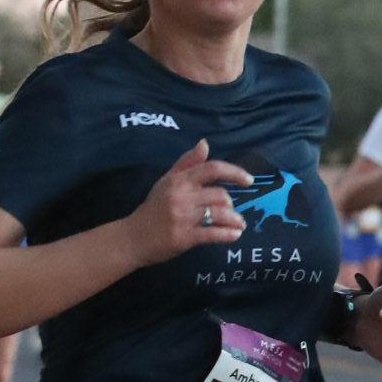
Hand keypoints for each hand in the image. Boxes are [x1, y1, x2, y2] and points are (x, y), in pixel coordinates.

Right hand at [128, 140, 251, 263]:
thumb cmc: (153, 208)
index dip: (234, 172)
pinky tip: (234, 235)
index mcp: (179, 180)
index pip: (211, 169)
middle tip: (230, 211)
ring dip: (235, 220)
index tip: (248, 180)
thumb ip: (187, 163)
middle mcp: (181, 196)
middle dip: (230, 204)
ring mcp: (183, 217)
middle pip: (220, 195)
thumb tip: (205, 143)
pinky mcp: (184, 237)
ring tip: (238, 225)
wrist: (133, 238)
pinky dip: (228, 234)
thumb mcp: (166, 181)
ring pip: (220, 214)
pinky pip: (213, 234)